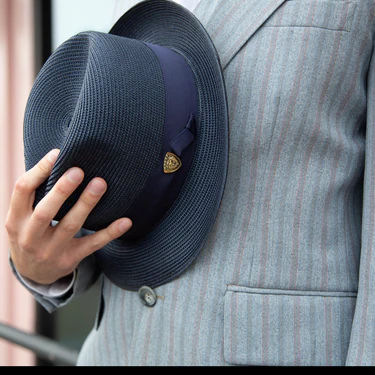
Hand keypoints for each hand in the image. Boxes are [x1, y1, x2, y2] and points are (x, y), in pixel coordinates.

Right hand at [5, 149, 131, 284]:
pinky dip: (110, 233)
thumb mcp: (23, 217)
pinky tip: (125, 221)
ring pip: (71, 225)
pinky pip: (93, 245)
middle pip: (45, 211)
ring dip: (87, 204)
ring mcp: (50, 250)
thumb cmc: (31, 233)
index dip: (39, 171)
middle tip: (78, 171)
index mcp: (15, 219)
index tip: (57, 154)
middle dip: (62, 190)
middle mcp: (30, 236)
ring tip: (100, 184)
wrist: (33, 272)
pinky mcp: (70, 259)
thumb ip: (36, 195)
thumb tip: (59, 159)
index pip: (22, 191)